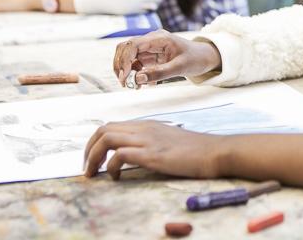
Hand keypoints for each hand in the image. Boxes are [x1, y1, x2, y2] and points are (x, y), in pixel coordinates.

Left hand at [83, 120, 225, 179]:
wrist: (214, 151)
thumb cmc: (195, 149)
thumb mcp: (168, 139)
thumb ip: (151, 141)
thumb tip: (134, 153)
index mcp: (147, 125)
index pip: (111, 126)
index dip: (95, 142)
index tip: (93, 159)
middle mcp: (144, 129)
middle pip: (103, 130)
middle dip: (88, 149)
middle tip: (87, 168)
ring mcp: (148, 140)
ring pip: (107, 139)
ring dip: (93, 157)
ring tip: (93, 174)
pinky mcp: (153, 155)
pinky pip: (120, 155)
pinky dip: (111, 166)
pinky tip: (116, 177)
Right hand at [113, 30, 221, 88]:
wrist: (204, 57)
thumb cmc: (195, 58)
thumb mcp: (180, 67)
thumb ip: (159, 73)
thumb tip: (138, 79)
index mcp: (159, 38)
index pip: (133, 45)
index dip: (124, 60)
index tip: (124, 76)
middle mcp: (151, 40)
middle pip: (126, 48)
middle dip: (121, 65)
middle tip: (124, 82)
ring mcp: (150, 48)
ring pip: (128, 56)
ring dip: (126, 70)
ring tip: (132, 85)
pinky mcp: (150, 56)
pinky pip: (135, 63)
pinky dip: (134, 73)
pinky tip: (141, 83)